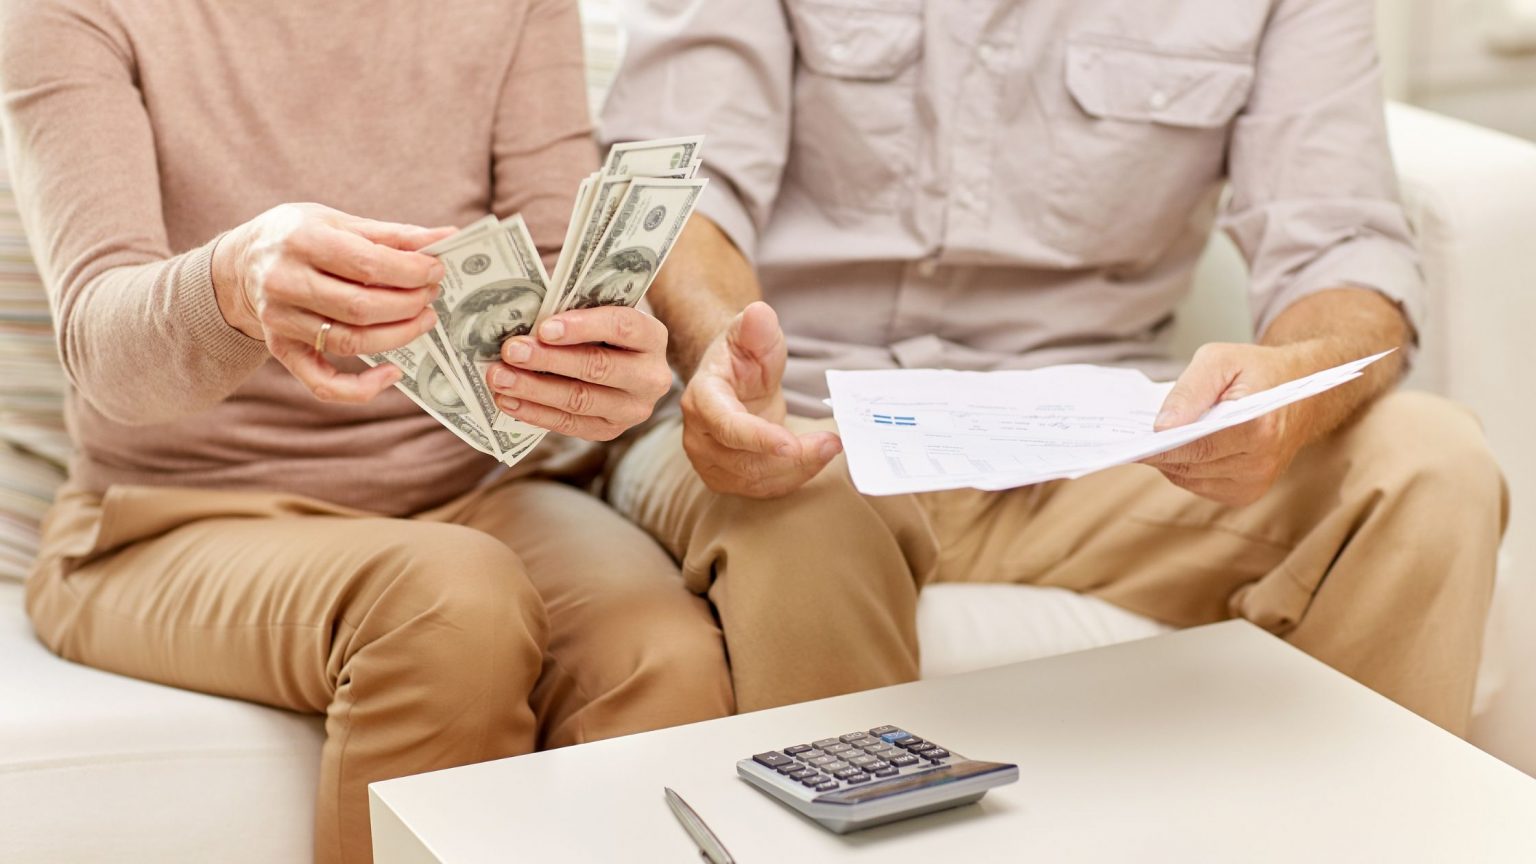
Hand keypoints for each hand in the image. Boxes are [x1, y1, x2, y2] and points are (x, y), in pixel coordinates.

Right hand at [213, 203, 452, 402]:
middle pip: (360, 307)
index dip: (410, 272)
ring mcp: (280, 321)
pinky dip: (362, 387)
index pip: (366, 264)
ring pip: (350, 342)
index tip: (437, 271)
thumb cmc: (301, 237)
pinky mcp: (282, 350)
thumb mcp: (339, 221)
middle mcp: (283, 282)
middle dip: (408, 304)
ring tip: (424, 320)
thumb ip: (392, 234)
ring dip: (398, 337)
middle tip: (431, 295)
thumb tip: (446, 238)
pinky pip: (323, 383)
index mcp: (300, 240)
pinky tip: (393, 372)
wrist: (242, 263)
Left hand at [487, 305, 671, 440]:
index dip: (583, 327)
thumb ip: (574, 309)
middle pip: (598, 367)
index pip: (623, 327)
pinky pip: (570, 424)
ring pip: (581, 400)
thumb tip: (524, 314)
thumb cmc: (601, 330)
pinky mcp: (610, 431)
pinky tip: (508, 401)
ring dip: (534, 389)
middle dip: (549, 360)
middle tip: (511, 351)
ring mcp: (633, 409)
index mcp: (652, 337)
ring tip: (499, 378)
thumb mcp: (598, 311)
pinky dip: (535, 412)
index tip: (544, 328)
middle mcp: (651, 377)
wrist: (622, 368)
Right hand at [680, 301, 841, 497]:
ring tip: (829, 447)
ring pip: (754, 480)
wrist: (731, 379)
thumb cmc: (742, 355)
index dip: (757, 437)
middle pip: (744, 460)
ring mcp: (707, 460)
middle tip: (832, 443)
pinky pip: (759, 490)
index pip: (726, 425)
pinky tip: (813, 460)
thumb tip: (759, 313)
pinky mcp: (723, 477)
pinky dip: (790, 479)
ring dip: (797, 470)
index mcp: (702, 397)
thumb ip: (757, 327)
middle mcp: (697, 434)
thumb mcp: (753, 334)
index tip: (791, 443)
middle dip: (793, 457)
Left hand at [1142, 342, 1317, 506]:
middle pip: (1189, 464)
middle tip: (1134, 435)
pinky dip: (1185, 468)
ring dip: (1170, 460)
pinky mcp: (1246, 494)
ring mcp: (1254, 482)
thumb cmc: (1257, 371)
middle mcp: (1260, 462)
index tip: (1132, 438)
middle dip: (1160, 450)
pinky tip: (1184, 447)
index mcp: (1259, 427)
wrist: (1301, 395)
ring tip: (1160, 436)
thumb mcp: (1221, 360)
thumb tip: (1161, 426)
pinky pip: (1199, 485)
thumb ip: (1189, 390)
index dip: (1161, 443)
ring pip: (1189, 478)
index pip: (1196, 444)